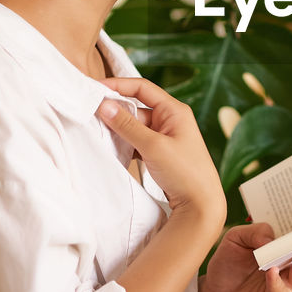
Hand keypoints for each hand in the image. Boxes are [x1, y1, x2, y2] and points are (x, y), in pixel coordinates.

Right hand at [98, 76, 224, 232]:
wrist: (201, 205)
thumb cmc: (185, 173)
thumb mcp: (153, 146)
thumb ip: (127, 126)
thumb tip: (104, 105)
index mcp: (174, 110)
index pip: (142, 88)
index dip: (118, 85)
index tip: (95, 88)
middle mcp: (170, 120)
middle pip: (136, 107)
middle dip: (115, 112)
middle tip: (91, 115)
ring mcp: (165, 137)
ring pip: (134, 126)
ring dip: (118, 131)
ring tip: (98, 134)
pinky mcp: (160, 152)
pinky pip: (137, 142)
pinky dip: (124, 145)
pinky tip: (112, 151)